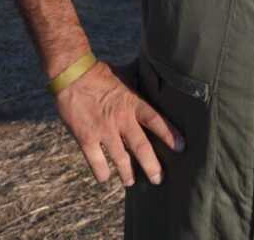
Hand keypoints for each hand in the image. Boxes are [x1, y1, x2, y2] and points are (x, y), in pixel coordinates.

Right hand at [54, 59, 183, 187]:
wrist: (72, 74)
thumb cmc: (100, 72)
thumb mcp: (126, 74)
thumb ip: (141, 81)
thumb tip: (158, 76)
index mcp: (132, 102)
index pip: (156, 121)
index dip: (170, 134)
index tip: (181, 147)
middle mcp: (121, 119)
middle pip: (141, 147)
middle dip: (152, 166)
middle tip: (158, 179)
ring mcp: (103, 130)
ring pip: (120, 159)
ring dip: (127, 173)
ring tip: (131, 182)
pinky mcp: (86, 138)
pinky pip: (96, 161)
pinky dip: (101, 172)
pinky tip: (104, 177)